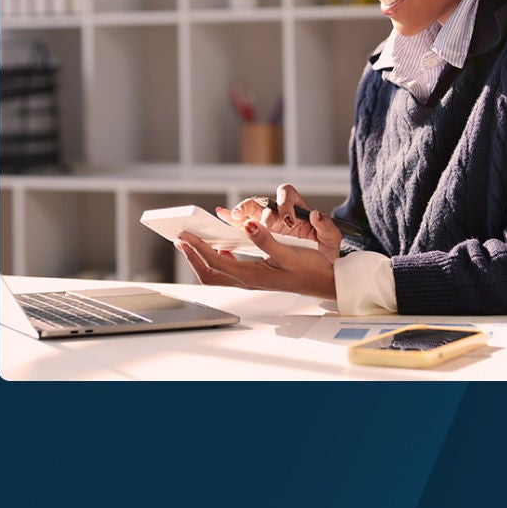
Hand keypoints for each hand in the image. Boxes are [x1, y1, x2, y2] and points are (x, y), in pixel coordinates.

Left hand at [178, 217, 336, 300]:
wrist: (325, 282)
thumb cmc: (310, 268)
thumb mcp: (289, 252)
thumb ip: (266, 240)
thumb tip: (247, 225)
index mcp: (252, 276)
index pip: (215, 262)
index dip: (197, 249)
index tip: (184, 236)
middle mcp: (248, 280)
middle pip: (209, 274)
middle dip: (192, 258)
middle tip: (181, 241)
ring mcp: (250, 280)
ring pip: (217, 274)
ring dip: (201, 259)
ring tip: (191, 243)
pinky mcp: (255, 276)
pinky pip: (228, 269)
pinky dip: (216, 258)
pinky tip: (219, 246)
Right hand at [216, 183, 340, 261]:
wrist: (321, 266)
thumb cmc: (326, 249)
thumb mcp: (331, 239)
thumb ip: (326, 226)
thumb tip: (315, 214)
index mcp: (297, 208)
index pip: (287, 194)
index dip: (285, 203)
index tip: (288, 219)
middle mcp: (280, 212)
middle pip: (262, 200)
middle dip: (255, 208)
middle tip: (252, 219)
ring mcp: (267, 223)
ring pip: (249, 211)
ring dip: (240, 212)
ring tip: (233, 216)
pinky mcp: (259, 233)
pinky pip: (243, 224)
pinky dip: (231, 220)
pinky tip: (221, 216)